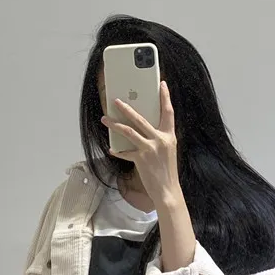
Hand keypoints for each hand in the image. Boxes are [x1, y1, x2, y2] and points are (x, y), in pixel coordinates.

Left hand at [102, 81, 182, 207]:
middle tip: (116, 101)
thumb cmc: (167, 171)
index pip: (168, 112)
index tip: (162, 84)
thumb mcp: (167, 151)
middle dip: (126, 109)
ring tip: (105, 119)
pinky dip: (118, 151)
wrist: (167, 190)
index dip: (165, 97)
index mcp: (169, 136)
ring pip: (128, 131)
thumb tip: (144, 129)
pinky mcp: (141, 159)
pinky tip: (112, 149)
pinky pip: (125, 152)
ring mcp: (150, 149)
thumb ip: (158, 138)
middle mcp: (160, 140)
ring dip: (115, 124)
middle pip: (141, 119)